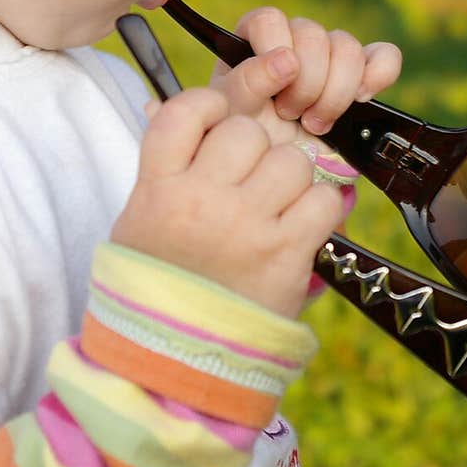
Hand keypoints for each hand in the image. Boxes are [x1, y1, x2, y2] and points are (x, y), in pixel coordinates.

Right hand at [110, 81, 347, 318]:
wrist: (176, 360)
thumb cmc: (158, 284)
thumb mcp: (141, 221)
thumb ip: (167, 169)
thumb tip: (183, 112)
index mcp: (158, 189)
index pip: (184, 112)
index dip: (208, 107)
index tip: (218, 122)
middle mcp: (201, 201)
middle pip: (245, 131)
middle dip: (254, 149)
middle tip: (250, 178)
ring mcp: (246, 226)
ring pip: (291, 160)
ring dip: (291, 178)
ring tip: (277, 206)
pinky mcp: (287, 254)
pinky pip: (324, 200)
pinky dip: (321, 210)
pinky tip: (302, 226)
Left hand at [209, 5, 402, 147]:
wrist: (279, 174)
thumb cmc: (247, 138)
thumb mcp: (233, 113)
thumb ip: (248, 81)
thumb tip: (287, 59)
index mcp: (256, 38)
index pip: (271, 20)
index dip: (277, 53)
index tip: (278, 90)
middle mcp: (294, 40)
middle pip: (315, 36)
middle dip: (306, 85)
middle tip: (291, 116)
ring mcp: (331, 56)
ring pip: (348, 48)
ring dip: (335, 92)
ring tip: (315, 123)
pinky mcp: (363, 75)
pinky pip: (384, 56)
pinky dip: (379, 75)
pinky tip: (361, 100)